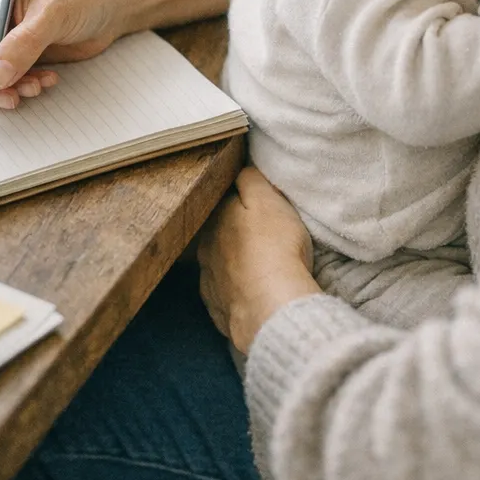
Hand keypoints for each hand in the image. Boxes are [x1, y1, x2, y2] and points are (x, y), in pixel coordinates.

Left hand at [198, 167, 322, 354]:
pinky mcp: (218, 310)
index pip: (226, 202)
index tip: (264, 209)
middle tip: (266, 239)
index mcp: (216, 219)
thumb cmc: (275, 248)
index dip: (246, 204)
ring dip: (237, 265)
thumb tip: (241, 169)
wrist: (272, 308)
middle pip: (221, 234)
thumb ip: (250, 179)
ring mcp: (209, 282)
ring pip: (221, 265)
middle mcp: (205, 249)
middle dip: (238, 235)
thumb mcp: (268, 199)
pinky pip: (228, 295)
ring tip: (263, 269)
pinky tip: (256, 294)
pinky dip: (239, 292)